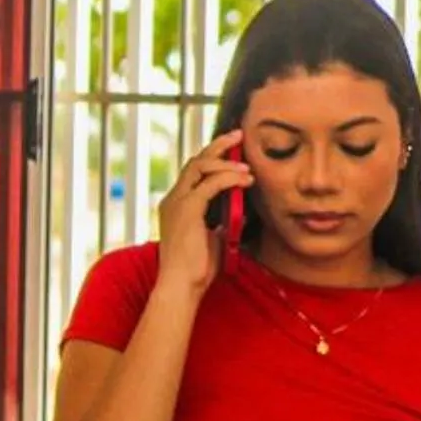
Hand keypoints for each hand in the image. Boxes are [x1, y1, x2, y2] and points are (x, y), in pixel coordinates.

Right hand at [155, 131, 253, 297]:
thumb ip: (222, 221)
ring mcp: (177, 203)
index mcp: (176, 204)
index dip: (213, 156)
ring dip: (227, 162)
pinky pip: (210, 183)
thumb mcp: (214, 237)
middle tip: (239, 135)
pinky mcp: (187, 210)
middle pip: (195, 160)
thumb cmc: (198, 268)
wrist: (183, 285)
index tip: (234, 148)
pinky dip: (229, 177)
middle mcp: (173, 199)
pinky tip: (245, 180)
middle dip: (218, 145)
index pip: (194, 171)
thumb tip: (240, 209)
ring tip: (248, 167)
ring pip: (200, 166)